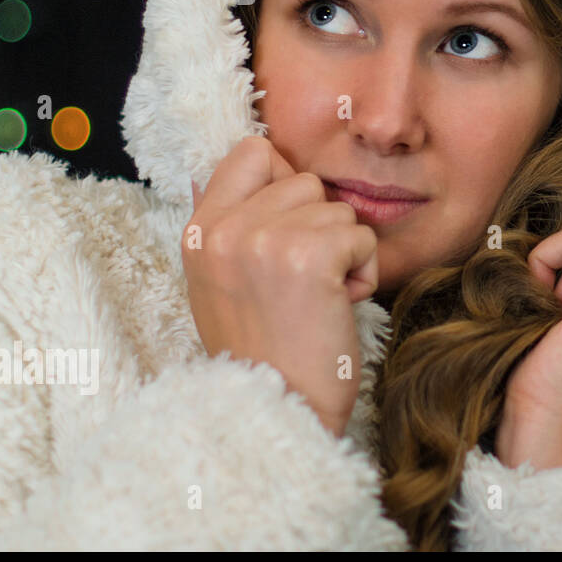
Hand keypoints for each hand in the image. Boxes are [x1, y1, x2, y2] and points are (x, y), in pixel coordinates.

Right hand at [182, 136, 378, 438]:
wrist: (275, 410)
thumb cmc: (264, 351)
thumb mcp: (222, 281)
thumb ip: (236, 225)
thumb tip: (262, 159)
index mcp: (199, 231)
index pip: (253, 151)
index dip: (284, 183)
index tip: (288, 231)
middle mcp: (225, 229)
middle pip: (305, 181)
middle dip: (319, 228)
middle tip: (301, 283)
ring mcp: (264, 240)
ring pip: (338, 209)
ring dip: (342, 253)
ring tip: (316, 298)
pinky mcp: (308, 257)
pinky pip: (361, 237)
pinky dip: (362, 272)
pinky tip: (336, 305)